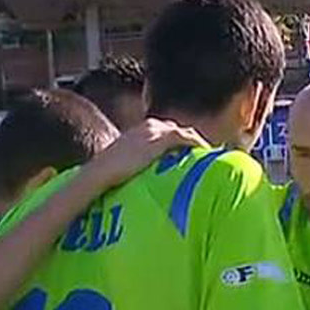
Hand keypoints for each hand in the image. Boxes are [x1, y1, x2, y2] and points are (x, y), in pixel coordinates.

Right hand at [85, 118, 209, 187]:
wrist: (100, 173)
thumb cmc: (108, 176)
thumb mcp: (125, 167)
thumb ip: (138, 168)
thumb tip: (144, 184)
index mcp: (141, 130)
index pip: (167, 132)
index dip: (180, 143)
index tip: (189, 155)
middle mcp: (150, 125)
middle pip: (179, 130)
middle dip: (192, 142)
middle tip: (204, 156)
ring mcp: (156, 130)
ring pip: (186, 133)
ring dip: (198, 144)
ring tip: (209, 158)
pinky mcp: (161, 138)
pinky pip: (186, 139)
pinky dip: (197, 145)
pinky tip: (206, 155)